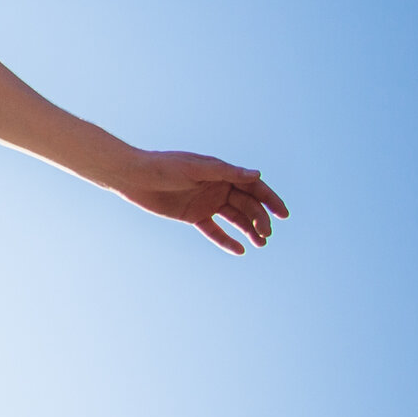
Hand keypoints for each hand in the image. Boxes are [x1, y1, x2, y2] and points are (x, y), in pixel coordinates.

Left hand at [111, 151, 288, 254]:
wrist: (133, 177)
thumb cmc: (163, 166)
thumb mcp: (195, 168)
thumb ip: (226, 172)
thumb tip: (258, 174)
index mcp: (221, 172)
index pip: (252, 186)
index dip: (270, 199)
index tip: (284, 214)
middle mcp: (217, 187)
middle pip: (246, 205)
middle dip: (260, 219)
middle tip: (266, 234)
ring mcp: (206, 202)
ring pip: (234, 218)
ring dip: (249, 230)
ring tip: (261, 244)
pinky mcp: (193, 215)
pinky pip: (214, 230)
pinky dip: (227, 240)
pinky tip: (240, 250)